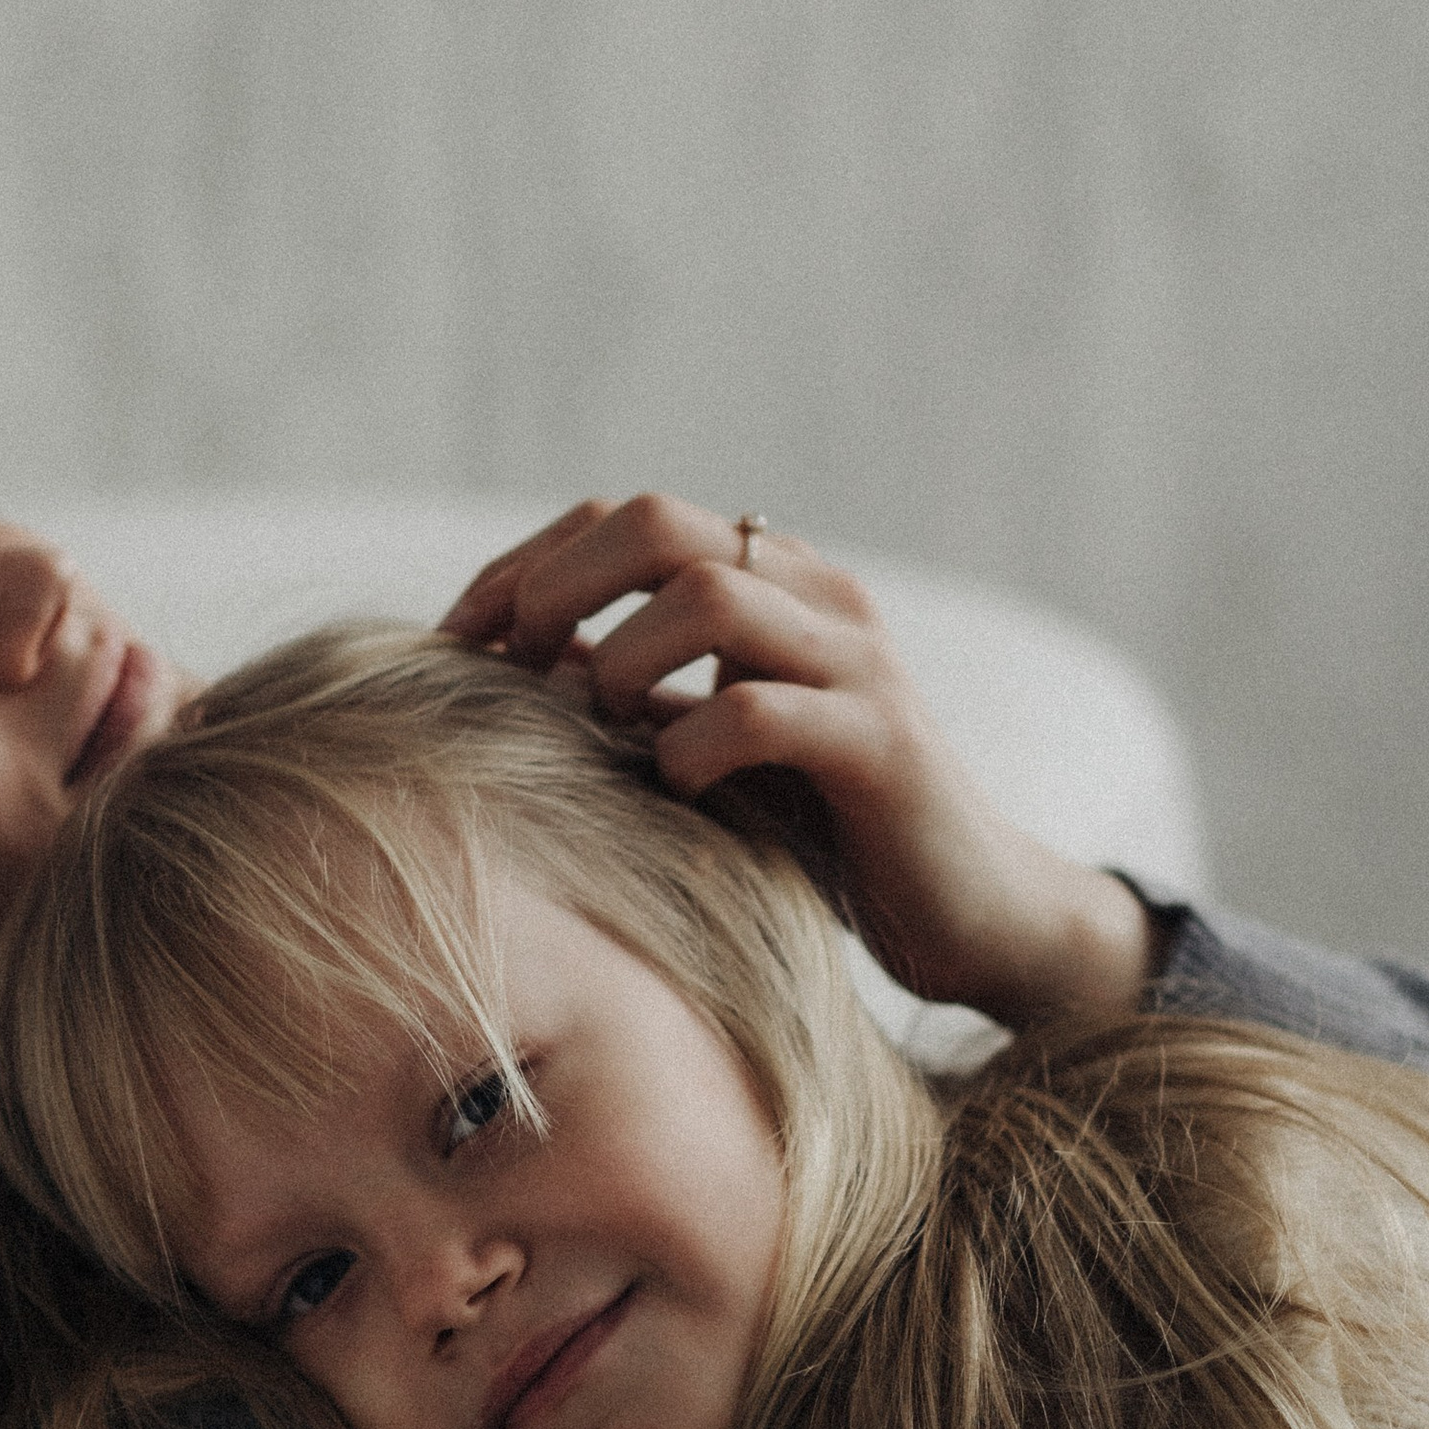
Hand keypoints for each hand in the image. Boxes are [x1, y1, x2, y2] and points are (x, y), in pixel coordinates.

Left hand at [440, 495, 1156, 1027]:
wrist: (970, 912)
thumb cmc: (820, 832)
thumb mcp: (707, 745)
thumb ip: (631, 691)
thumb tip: (497, 666)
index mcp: (770, 582)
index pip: (624, 517)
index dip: (526, 567)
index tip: (457, 642)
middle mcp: (817, 597)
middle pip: (657, 522)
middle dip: (557, 588)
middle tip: (512, 674)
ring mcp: (855, 665)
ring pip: (709, 596)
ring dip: (621, 663)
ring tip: (603, 731)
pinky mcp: (880, 745)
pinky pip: (759, 710)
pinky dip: (691, 748)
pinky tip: (676, 790)